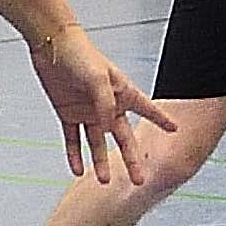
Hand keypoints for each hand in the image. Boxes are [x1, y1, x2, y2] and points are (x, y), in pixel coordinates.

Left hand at [29, 26, 176, 184]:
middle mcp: (107, 105)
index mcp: (122, 92)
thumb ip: (105, 105)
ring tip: (104, 180)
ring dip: (100, 162)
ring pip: (97, 143)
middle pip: (123, 138)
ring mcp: (87, 111)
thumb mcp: (98, 79)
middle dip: (131, 159)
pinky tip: (77, 169)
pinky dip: (74, 155)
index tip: (175, 130)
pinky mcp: (68, 114)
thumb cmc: (79, 55)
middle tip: (139, 179)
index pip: (147, 109)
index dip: (161, 120)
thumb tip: (106, 128)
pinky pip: (73, 139)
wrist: (51, 46)